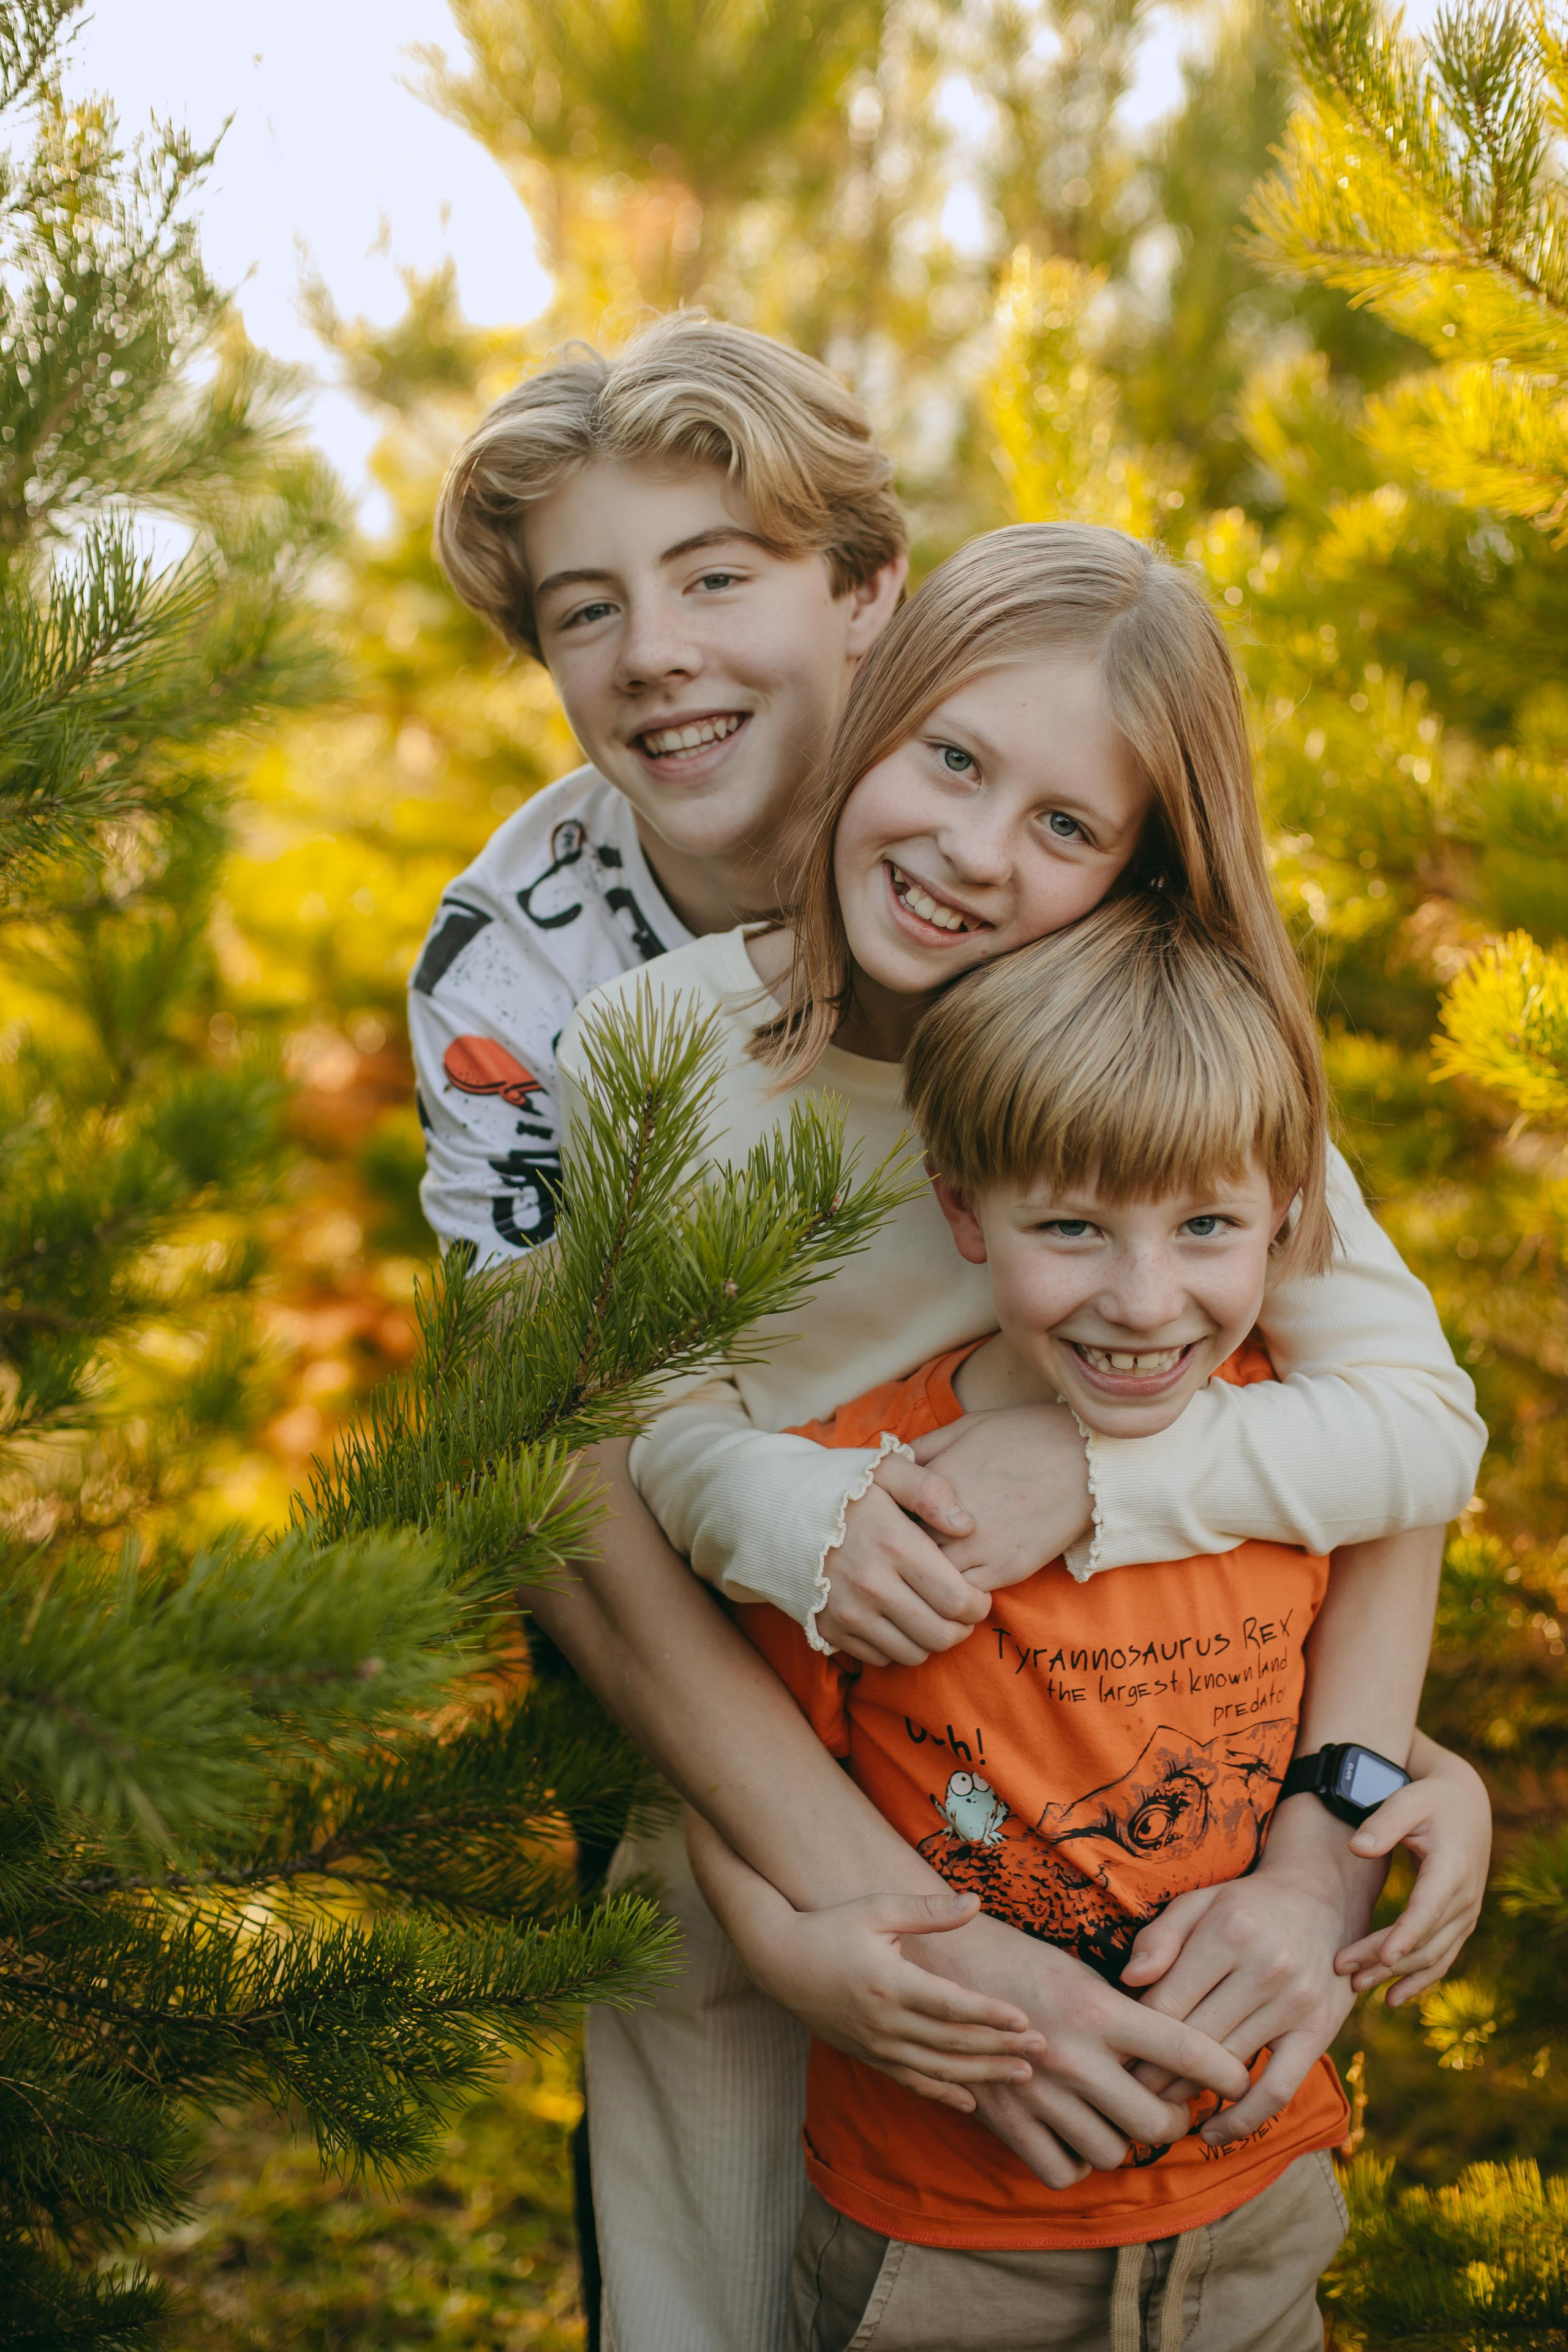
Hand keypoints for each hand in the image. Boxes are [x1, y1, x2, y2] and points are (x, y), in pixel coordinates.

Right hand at [734, 1884, 1045, 2112]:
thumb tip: (975, 1902)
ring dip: (983, 2075)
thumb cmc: (831, 1927)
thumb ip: (928, 1910)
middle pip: (953, 2043)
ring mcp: (876, 2045)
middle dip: (1000, 2049)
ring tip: (1022, 2077)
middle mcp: (885, 2022)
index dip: (990, 2016)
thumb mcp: (877, 1909)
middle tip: (1042, 2052)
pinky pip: (912, 2081)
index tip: (1026, 2021)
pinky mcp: (869, 2056)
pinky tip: (972, 2101)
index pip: (951, 2006)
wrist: (780, 1962)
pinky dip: (943, 2093)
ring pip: (938, 2069)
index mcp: (891, 1983)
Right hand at [816, 1458, 990, 1666]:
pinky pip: (880, 1659)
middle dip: (961, 1627)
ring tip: (930, 1614)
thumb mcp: (883, 1468)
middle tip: (961, 1609)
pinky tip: (896, 1618)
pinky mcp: (828, 1629)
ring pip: (913, 1654)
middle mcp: (871, 1586)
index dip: (979, 1604)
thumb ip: (931, 1489)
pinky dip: (896, 1646)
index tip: (977, 1592)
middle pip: (941, 1635)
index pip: (957, 1599)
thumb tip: (967, 1526)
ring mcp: (847, 1612)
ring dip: (930, 1640)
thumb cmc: (835, 1484)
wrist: (766, 1509)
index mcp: (893, 1545)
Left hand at [907, 1404, 1091, 1590]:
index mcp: (936, 1483)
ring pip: (932, 1579)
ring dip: (927, 1575)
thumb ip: (924, 1447)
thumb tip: (890, 1461)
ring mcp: (980, 1549)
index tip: (892, 1518)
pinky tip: (957, 1576)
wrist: (1086, 1459)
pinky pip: (965, 1594)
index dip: (888, 1519)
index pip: (890, 1515)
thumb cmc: (1026, 1434)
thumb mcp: (967, 1426)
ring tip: (930, 1565)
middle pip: (906, 1551)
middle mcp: (952, 1521)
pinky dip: (955, 1590)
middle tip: (903, 1549)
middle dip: (901, 1551)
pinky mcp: (1006, 1570)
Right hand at [911, 1908, 1251, 2185]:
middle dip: (1173, 2120)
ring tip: (1115, 2117)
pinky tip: (1074, 2135)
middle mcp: (1073, 2054)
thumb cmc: (1019, 1958)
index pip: (1184, 2050)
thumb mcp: (1081, 1972)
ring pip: (1111, 2152)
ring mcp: (1038, 2091)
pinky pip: (1061, 2171)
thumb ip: (1127, 2014)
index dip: (1225, 2072)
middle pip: (1155, 2121)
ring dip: (1122, 2142)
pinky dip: (1075, 2162)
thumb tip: (1179, 2054)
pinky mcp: (1005, 2118)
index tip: (1241, 2082)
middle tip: (1169, 2107)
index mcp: (1098, 2008)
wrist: (938, 1961)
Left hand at [1121, 1796, 1382, 2146]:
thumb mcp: (1197, 1903)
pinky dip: (1243, 2119)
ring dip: (1187, 2094)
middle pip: (1194, 2040)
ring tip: (1156, 2108)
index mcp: (1227, 1933)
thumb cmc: (1243, 1905)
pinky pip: (1278, 2089)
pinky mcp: (1319, 2032)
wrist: (1321, 1899)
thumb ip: (1159, 1937)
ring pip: (1229, 2066)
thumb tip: (1128, 1980)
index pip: (1167, 2003)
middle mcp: (1265, 1968)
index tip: (1111, 2058)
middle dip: (1153, 2073)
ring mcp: (1295, 2004)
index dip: (1134, 2037)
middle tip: (1124, 2093)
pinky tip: (1213, 2134)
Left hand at [1335, 1730, 1490, 2004]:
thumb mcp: (1407, 1800)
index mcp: (1452, 1868)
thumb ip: (1383, 1823)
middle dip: (1385, 1960)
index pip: (1428, 1910)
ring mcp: (1465, 1914)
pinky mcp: (1459, 1921)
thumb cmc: (1430, 1798)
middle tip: (1342, 1969)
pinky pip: (1441, 1958)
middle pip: (1424, 1940)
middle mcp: (1464, 1898)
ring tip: (1357, 1986)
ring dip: (1398, 1976)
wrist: (1465, 1801)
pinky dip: (1419, 1980)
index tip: (1383, 1958)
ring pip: (1433, 1956)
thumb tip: (1356, 1849)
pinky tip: (1392, 1997)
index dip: (1406, 1936)